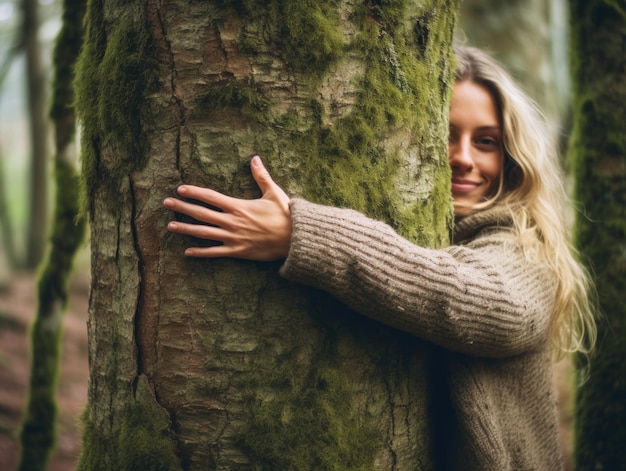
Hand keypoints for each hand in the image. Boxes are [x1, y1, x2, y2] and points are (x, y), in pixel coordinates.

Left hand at [164, 156, 290, 260]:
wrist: (294, 239)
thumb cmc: (285, 215)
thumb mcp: (274, 192)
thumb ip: (261, 176)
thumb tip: (255, 158)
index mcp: (238, 206)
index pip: (210, 197)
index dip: (194, 192)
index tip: (180, 189)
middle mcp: (232, 222)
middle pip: (201, 213)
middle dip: (182, 207)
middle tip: (166, 203)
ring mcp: (233, 238)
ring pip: (203, 233)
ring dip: (186, 229)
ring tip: (170, 226)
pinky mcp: (238, 252)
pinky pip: (215, 253)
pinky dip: (201, 253)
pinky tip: (187, 252)